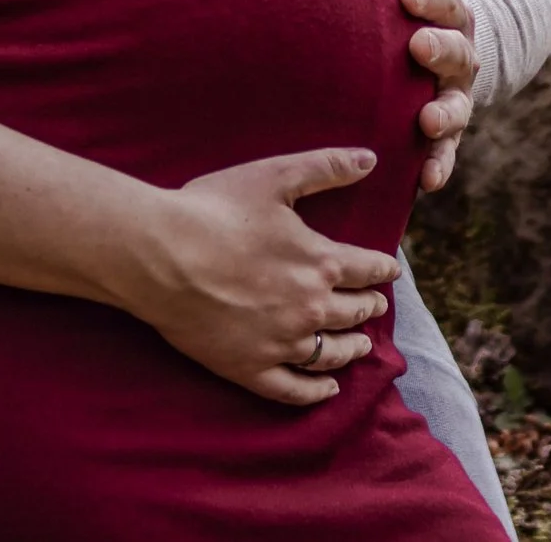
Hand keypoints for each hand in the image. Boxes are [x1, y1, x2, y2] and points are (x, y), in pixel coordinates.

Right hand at [125, 148, 400, 405]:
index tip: (390, 271)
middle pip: (354, 312)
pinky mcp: (249, 368)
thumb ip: (325, 167)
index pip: (367, 269)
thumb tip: (370, 158)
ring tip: (362, 345)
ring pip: (331, 353)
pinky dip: (316, 392)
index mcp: (320, 262)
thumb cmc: (213, 210)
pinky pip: (292, 390)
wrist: (160, 256)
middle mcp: (309, 308)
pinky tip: (328, 390)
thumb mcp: (274, 176)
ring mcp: (280, 343)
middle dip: (370, 306)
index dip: (383, 269)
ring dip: (353, 348)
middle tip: (377, 304)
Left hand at [367, 0, 477, 192]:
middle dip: (439, 49)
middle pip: (457, 52)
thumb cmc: (413, 7)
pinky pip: (448, 153)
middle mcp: (461, 55)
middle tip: (417, 47)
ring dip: (444, 113)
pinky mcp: (447, 135)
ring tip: (427, 122)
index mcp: (451, 12)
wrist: (445, 47)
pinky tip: (427, 182)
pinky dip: (439, 166)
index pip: (446, 0)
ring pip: (458, 106)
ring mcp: (457, 96)